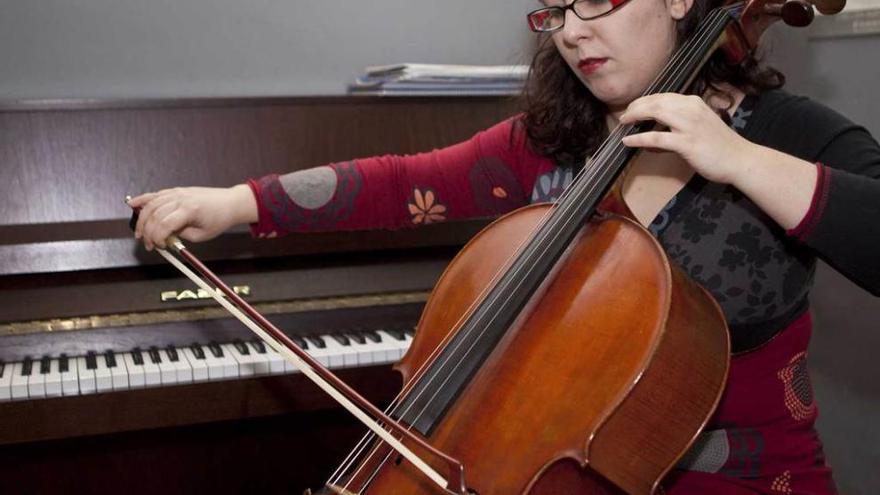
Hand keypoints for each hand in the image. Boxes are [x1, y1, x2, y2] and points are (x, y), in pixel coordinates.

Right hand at [127, 184, 256, 249]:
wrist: (230, 203)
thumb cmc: (219, 219)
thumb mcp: (202, 235)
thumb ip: (181, 236)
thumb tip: (164, 238)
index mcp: (190, 210)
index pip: (164, 225)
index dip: (157, 238)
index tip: (159, 247)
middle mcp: (181, 199)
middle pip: (154, 215)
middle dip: (147, 232)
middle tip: (148, 244)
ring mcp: (178, 193)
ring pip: (151, 204)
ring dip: (142, 219)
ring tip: (140, 233)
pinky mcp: (176, 191)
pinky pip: (155, 194)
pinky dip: (142, 199)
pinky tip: (132, 205)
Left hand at [619, 93, 755, 184]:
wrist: (740, 159)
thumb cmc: (720, 145)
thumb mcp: (700, 126)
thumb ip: (679, 124)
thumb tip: (656, 130)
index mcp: (694, 102)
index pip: (664, 96)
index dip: (645, 101)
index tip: (633, 107)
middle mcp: (691, 109)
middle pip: (656, 101)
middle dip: (637, 106)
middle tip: (624, 114)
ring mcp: (689, 125)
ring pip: (655, 112)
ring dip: (635, 116)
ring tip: (623, 122)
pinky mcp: (686, 142)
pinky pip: (657, 137)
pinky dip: (639, 138)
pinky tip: (628, 141)